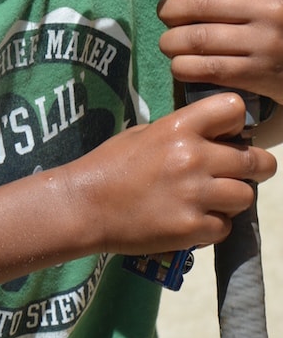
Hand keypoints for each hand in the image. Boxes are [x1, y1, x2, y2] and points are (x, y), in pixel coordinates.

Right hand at [69, 93, 276, 255]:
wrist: (83, 206)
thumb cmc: (109, 166)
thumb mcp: (143, 134)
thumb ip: (182, 133)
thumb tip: (215, 138)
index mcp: (178, 128)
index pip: (234, 109)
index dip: (236, 124)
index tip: (226, 137)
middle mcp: (192, 157)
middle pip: (255, 161)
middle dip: (252, 168)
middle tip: (239, 174)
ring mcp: (194, 195)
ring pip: (246, 197)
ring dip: (232, 200)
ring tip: (209, 202)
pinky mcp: (191, 228)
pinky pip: (225, 227)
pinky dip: (213, 227)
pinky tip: (191, 221)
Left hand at [157, 0, 282, 106]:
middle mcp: (267, 6)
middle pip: (195, 3)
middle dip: (168, 11)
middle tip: (167, 17)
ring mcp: (263, 42)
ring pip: (194, 39)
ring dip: (170, 43)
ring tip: (171, 44)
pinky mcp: (257, 74)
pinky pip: (204, 68)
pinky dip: (182, 68)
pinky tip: (182, 66)